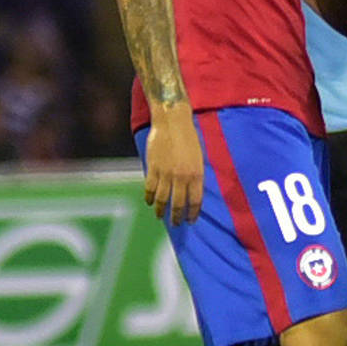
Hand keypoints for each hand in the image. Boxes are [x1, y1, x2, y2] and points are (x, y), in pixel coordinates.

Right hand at [144, 103, 203, 224]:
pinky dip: (148, 197)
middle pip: (178, 204)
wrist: (173, 122)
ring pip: (161, 199)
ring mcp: (166, 173)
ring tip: (160, 216)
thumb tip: (191, 193)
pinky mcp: (153, 168)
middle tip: (176, 223)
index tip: (191, 220)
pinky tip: (149, 202)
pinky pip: (149, 188)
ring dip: (160, 210)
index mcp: (196, 175)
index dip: (193, 213)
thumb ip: (195, 176)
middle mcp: (181, 177)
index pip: (195, 201)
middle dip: (176, 217)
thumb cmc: (188, 138)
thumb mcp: (198, 158)